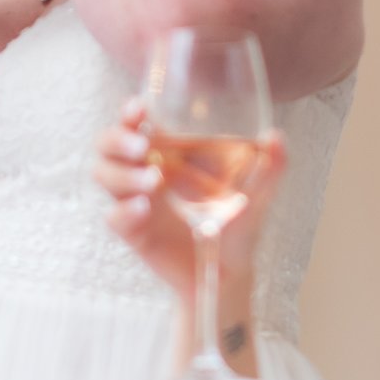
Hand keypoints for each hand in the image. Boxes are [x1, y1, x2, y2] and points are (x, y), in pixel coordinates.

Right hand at [95, 99, 285, 304]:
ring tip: (153, 182)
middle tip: (143, 146)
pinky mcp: (135, 233)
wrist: (229, 273)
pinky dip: (124, 210)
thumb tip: (276, 136)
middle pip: (107, 146)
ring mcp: (136, 203)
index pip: (136, 125)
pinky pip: (113, 217)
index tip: (140, 107)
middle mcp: (146, 174)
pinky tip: (144, 208)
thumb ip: (270, 167)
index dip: (130, 113)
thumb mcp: (257, 195)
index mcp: (168, 156)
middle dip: (118, 139)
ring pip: (104, 175)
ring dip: (123, 173)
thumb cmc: (236, 226)